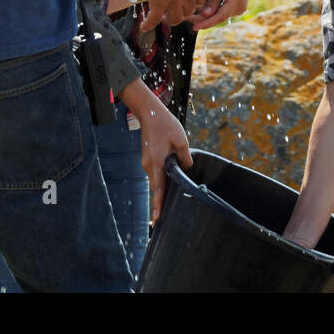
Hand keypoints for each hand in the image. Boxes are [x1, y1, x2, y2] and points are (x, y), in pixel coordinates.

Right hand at [122, 79, 191, 221]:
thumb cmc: (165, 125)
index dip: (158, 205)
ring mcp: (146, 162)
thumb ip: (185, 158)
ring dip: (164, 187)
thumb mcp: (181, 141)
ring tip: (173, 195)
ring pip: (156, 179)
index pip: (158, 189)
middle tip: (166, 215)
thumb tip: (188, 169)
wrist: (150, 113)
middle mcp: (148, 165)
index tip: (156, 220)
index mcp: (156, 163)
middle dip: (162, 200)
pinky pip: (155, 173)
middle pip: (157, 187)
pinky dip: (162, 178)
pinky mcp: (147, 158)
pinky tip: (171, 178)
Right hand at [137, 0, 205, 27]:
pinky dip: (149, 24)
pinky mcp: (159, 3)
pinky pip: (155, 19)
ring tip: (162, 18)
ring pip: (176, 18)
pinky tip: (144, 27)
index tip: (185, 3)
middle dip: (181, 12)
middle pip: (189, 10)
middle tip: (172, 10)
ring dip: (169, 20)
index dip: (192, 3)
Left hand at [190, 0, 254, 29]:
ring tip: (189, 14)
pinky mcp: (236, 7)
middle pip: (219, 18)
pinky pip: (222, 12)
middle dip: (203, 20)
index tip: (194, 27)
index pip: (220, 16)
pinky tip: (199, 10)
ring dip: (206, 16)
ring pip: (220, 16)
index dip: (206, 23)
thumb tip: (205, 16)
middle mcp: (241, 6)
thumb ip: (213, 0)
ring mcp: (240, 8)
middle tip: (186, 18)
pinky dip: (211, 12)